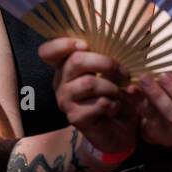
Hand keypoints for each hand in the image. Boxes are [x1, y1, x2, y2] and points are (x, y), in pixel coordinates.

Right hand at [38, 38, 141, 158]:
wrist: (121, 127)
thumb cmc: (115, 93)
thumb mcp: (113, 72)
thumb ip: (107, 58)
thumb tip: (115, 45)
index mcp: (66, 66)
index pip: (47, 52)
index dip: (62, 44)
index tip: (84, 45)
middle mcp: (61, 82)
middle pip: (75, 60)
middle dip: (106, 63)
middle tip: (124, 73)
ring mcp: (65, 100)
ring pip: (89, 82)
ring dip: (112, 87)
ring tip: (119, 94)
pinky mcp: (75, 117)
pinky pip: (96, 103)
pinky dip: (112, 103)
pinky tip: (114, 107)